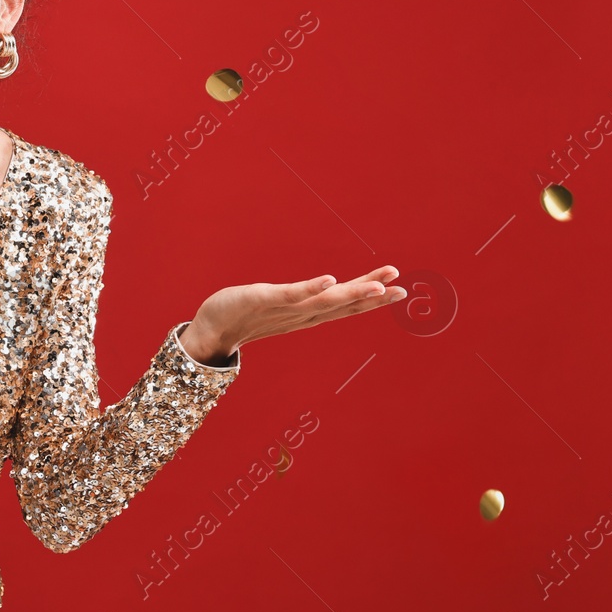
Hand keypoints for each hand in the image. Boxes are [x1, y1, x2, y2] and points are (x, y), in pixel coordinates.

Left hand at [186, 265, 404, 357]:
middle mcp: (301, 314)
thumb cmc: (244, 316)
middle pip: (342, 305)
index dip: (372, 299)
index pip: (345, 306)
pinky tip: (330, 280)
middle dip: (372, 296)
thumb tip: (319, 294)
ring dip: (351, 293)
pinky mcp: (263, 300)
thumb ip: (300, 301)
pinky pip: (291, 294)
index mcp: (307, 314)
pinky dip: (312, 288)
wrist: (209, 332)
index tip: (400, 287)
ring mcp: (284, 308)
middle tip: (402, 287)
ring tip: (377, 284)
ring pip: (324, 301)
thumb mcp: (279, 306)